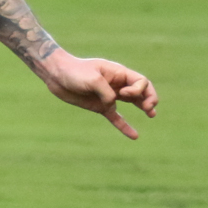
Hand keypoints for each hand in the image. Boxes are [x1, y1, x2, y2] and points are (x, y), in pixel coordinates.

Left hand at [37, 51, 156, 138]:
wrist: (56, 75)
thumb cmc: (74, 71)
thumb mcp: (92, 79)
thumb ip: (106, 92)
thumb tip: (112, 105)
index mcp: (118, 73)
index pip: (140, 81)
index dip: (138, 90)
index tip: (124, 94)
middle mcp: (117, 84)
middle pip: (141, 91)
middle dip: (149, 98)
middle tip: (149, 109)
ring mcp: (109, 96)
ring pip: (132, 102)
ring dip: (144, 108)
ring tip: (152, 115)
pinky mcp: (100, 106)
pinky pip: (116, 118)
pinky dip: (124, 126)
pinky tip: (134, 136)